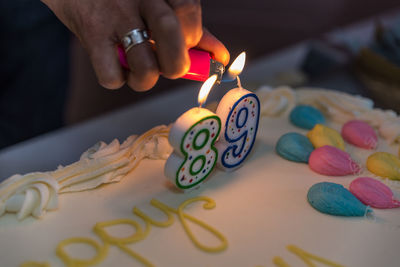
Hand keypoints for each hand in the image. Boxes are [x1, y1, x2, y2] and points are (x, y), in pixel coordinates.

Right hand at [41, 0, 229, 90]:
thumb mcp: (158, 3)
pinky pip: (112, 75)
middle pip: (171, 34)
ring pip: (145, 64)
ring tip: (140, 70)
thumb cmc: (122, 0)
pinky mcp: (91, 35)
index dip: (195, 39)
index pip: (189, 11)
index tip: (193, 51)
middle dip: (177, 64)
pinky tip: (117, 68)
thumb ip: (189, 26)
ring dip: (147, 78)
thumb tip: (218, 56)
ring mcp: (113, 16)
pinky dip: (118, 80)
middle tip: (171, 67)